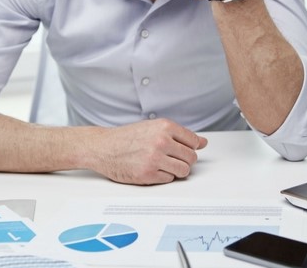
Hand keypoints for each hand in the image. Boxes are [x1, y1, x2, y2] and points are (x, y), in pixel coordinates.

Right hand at [90, 118, 207, 184]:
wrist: (103, 147)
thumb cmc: (127, 137)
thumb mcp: (154, 127)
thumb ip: (179, 134)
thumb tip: (203, 142)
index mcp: (164, 127)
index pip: (194, 141)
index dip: (190, 147)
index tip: (183, 149)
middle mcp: (161, 141)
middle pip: (191, 157)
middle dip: (184, 160)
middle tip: (171, 158)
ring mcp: (154, 159)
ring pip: (183, 171)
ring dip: (177, 171)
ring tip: (164, 165)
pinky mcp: (147, 174)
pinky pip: (169, 180)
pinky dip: (164, 177)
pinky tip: (153, 169)